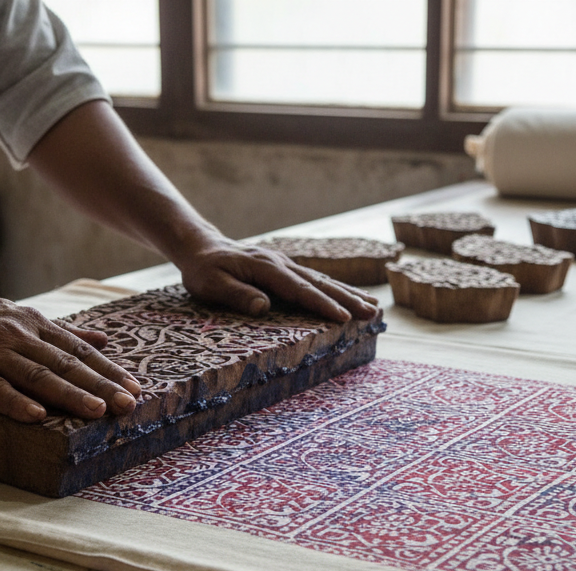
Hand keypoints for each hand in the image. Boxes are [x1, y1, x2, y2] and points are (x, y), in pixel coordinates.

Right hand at [0, 292, 139, 423]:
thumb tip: (103, 339)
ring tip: (96, 411)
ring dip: (68, 394)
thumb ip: (61, 332)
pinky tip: (36, 416)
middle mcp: (17, 336)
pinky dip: (15, 402)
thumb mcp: (19, 317)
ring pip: (36, 376)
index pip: (78, 350)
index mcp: (33, 325)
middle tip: (128, 404)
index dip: (108, 370)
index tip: (135, 388)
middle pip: (65, 364)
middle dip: (99, 385)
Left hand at [176, 237, 379, 321]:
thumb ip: (237, 295)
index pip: (299, 290)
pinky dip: (336, 289)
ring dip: (348, 294)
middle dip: (347, 299)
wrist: (202, 247)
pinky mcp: (286, 269)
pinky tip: (351, 297)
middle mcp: (281, 264)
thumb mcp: (211, 284)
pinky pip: (315, 279)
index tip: (343, 318)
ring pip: (322, 280)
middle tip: (372, 313)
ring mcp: (286, 264)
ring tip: (373, 307)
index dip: (322, 305)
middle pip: (319, 283)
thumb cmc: (204, 270)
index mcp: (266, 268)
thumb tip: (264, 307)